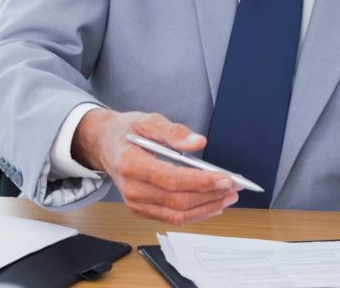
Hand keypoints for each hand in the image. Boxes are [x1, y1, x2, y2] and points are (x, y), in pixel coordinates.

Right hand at [72, 109, 238, 224]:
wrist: (104, 144)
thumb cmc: (126, 131)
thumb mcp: (148, 120)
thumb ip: (173, 131)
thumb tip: (198, 142)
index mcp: (130, 163)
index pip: (171, 179)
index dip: (201, 181)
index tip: (226, 178)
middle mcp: (131, 188)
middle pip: (177, 201)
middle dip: (210, 195)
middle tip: (234, 186)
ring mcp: (135, 203)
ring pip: (177, 214)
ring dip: (207, 208)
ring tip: (229, 197)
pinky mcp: (141, 210)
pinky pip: (172, 218)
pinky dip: (195, 214)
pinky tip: (212, 204)